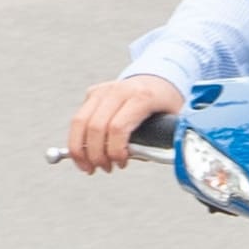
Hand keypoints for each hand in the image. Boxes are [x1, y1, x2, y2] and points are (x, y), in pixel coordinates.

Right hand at [62, 72, 186, 171]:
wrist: (157, 79)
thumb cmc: (165, 104)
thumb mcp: (173, 120)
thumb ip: (162, 140)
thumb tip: (142, 158)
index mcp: (141, 96)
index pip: (118, 127)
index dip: (115, 151)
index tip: (121, 164)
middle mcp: (119, 90)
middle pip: (96, 127)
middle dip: (97, 155)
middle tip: (106, 168)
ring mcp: (103, 90)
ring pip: (80, 122)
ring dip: (80, 150)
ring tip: (90, 167)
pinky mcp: (92, 93)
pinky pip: (78, 120)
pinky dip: (76, 141)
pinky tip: (83, 156)